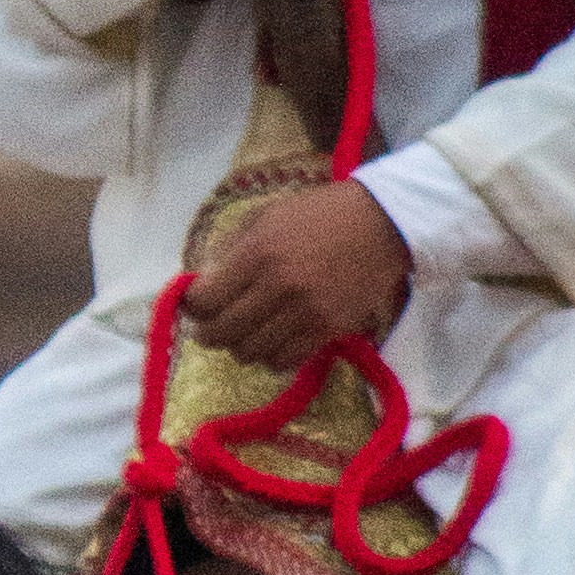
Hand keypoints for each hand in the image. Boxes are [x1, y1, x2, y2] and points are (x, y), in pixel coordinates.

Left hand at [187, 178, 412, 372]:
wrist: (381, 223)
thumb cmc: (319, 214)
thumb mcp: (266, 216)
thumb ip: (231, 248)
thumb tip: (202, 283)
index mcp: (257, 253)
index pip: (206, 300)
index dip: (193, 307)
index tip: (195, 306)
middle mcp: (278, 286)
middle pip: (223, 331)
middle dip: (208, 334)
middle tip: (209, 330)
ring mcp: (305, 312)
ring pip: (251, 352)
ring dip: (239, 348)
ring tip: (242, 336)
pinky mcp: (329, 330)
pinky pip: (285, 360)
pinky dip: (270, 357)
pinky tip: (271, 344)